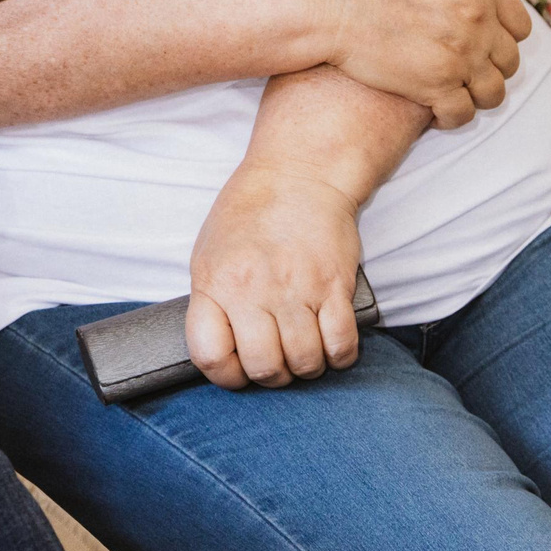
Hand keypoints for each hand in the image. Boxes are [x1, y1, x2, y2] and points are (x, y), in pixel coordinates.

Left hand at [186, 162, 365, 390]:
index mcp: (215, 283)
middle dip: (272, 376)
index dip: (225, 375)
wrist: (297, 174)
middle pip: (264, 367)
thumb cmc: (249, 215)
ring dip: (307, 367)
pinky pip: (342, 346)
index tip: (237, 370)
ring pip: (305, 363)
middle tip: (277, 362)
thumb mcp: (209, 255)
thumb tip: (221, 351)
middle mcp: (253, 290)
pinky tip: (330, 344)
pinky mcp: (335, 286)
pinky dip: (338, 356)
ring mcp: (297, 289)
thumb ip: (211, 302)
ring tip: (304, 350)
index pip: (209, 355)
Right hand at [317, 0, 528, 127]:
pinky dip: (454, 116)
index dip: (503, 36)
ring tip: (455, 95)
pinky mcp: (434, 85)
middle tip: (466, 73)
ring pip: (492, 92)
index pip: (518, 23)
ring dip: (477, 96)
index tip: (482, 42)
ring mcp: (459, 56)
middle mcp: (477, 22)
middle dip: (491, 69)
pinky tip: (437, 112)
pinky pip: (461, 113)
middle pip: (508, 61)